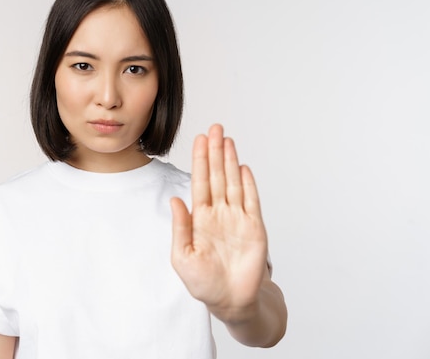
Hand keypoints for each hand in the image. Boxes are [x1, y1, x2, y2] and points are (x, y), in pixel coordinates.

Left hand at [170, 124, 268, 321]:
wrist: (230, 301)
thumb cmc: (203, 282)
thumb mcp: (182, 256)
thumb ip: (180, 227)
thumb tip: (175, 199)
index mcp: (200, 218)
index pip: (200, 182)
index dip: (200, 160)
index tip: (199, 140)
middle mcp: (219, 213)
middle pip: (217, 176)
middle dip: (215, 152)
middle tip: (215, 128)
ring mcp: (237, 219)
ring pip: (233, 183)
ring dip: (230, 161)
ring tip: (227, 140)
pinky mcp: (254, 228)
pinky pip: (251, 201)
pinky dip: (248, 184)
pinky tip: (243, 167)